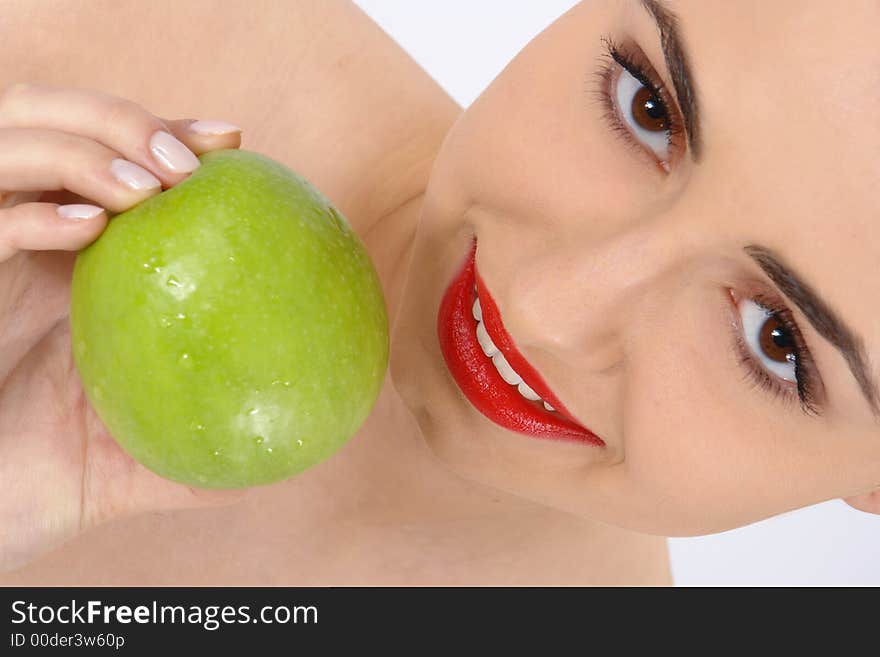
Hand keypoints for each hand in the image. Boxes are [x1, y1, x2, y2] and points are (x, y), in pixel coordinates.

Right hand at [0, 83, 244, 572]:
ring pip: (12, 146)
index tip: (232, 141)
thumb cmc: (37, 485)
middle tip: (191, 161)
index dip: (164, 134)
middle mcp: (19, 243)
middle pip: (53, 123)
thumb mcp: (133, 462)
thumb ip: (200, 448)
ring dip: (85, 149)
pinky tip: (92, 231)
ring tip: (150, 189)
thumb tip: (289, 457)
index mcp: (66, 263)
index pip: (111, 163)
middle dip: (122, 120)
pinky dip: (35, 216)